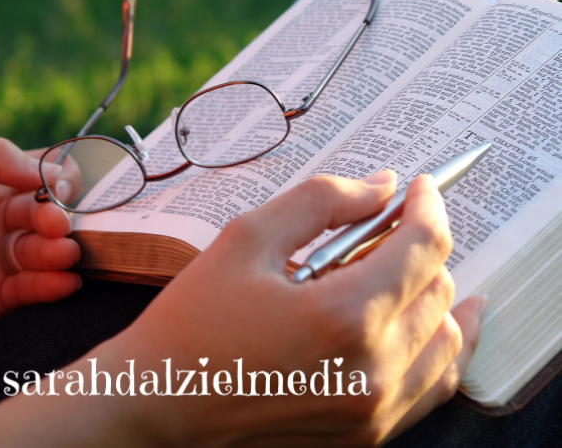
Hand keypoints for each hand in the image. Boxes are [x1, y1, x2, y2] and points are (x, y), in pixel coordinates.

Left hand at [0, 138, 80, 365]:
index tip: (57, 189)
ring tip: (63, 255)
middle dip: (58, 218)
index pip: (38, 173)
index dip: (57, 178)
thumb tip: (48, 170)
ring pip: (47, 250)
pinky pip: (37, 288)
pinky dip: (54, 285)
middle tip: (56, 227)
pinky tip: (63, 283)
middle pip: (49, 212)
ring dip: (61, 251)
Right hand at [94, 171, 483, 446]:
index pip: (424, 246)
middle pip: (439, 286)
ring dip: (430, 289)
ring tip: (386, 269)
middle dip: (419, 242)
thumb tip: (383, 186)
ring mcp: (376, 410)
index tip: (418, 186)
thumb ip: (323, 200)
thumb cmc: (195, 317)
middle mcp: (373, 370)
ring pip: (448, 335)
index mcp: (343, 316)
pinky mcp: (369, 433)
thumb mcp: (248, 237)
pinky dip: (436, 340)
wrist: (161, 402)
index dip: (427, 203)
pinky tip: (417, 317)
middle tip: (381, 224)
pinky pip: (436, 382)